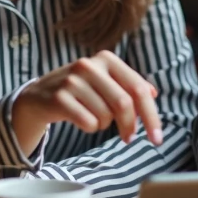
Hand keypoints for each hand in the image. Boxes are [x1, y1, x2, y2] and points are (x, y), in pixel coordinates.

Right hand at [12, 51, 161, 154]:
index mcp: (106, 59)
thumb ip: (128, 86)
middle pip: (123, 103)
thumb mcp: (104, 82)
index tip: (158, 138)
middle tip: (129, 138)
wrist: (39, 96)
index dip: (151, 115)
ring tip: (92, 116)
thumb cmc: (80, 91)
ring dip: (103, 124)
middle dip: (129, 126)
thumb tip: (153, 94)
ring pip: (105, 116)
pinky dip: (89, 127)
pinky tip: (79, 119)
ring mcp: (72, 80)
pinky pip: (88, 123)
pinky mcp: (59, 98)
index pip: (138, 88)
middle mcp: (89, 65)